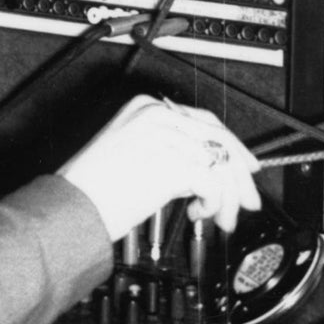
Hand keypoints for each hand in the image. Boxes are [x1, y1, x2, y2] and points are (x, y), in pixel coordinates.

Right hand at [56, 94, 261, 239]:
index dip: (232, 146)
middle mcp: (157, 114)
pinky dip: (214, 204)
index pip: (204, 121)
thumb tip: (206, 170)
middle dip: (240, 175)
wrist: (74, 204)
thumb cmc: (94, 187)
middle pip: (219, 139)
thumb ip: (168, 150)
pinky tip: (198, 213)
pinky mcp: (172, 162)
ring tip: (219, 217)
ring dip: (226, 198)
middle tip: (248, 201)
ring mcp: (165, 136)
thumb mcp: (132, 153)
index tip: (246, 167)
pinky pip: (213, 184)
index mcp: (146, 106)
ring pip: (220, 164)